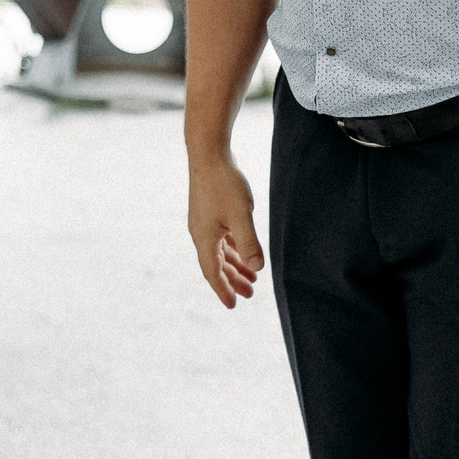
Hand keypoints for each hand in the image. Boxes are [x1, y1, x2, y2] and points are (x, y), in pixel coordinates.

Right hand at [187, 155, 264, 306]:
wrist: (208, 153)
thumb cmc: (224, 183)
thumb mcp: (241, 215)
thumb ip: (249, 243)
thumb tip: (257, 269)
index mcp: (205, 238)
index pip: (213, 273)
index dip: (223, 290)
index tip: (233, 305)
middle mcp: (201, 234)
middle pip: (217, 265)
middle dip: (233, 281)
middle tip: (250, 295)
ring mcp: (204, 223)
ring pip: (220, 252)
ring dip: (234, 266)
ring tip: (251, 278)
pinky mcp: (209, 212)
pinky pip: (221, 239)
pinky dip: (232, 250)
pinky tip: (243, 253)